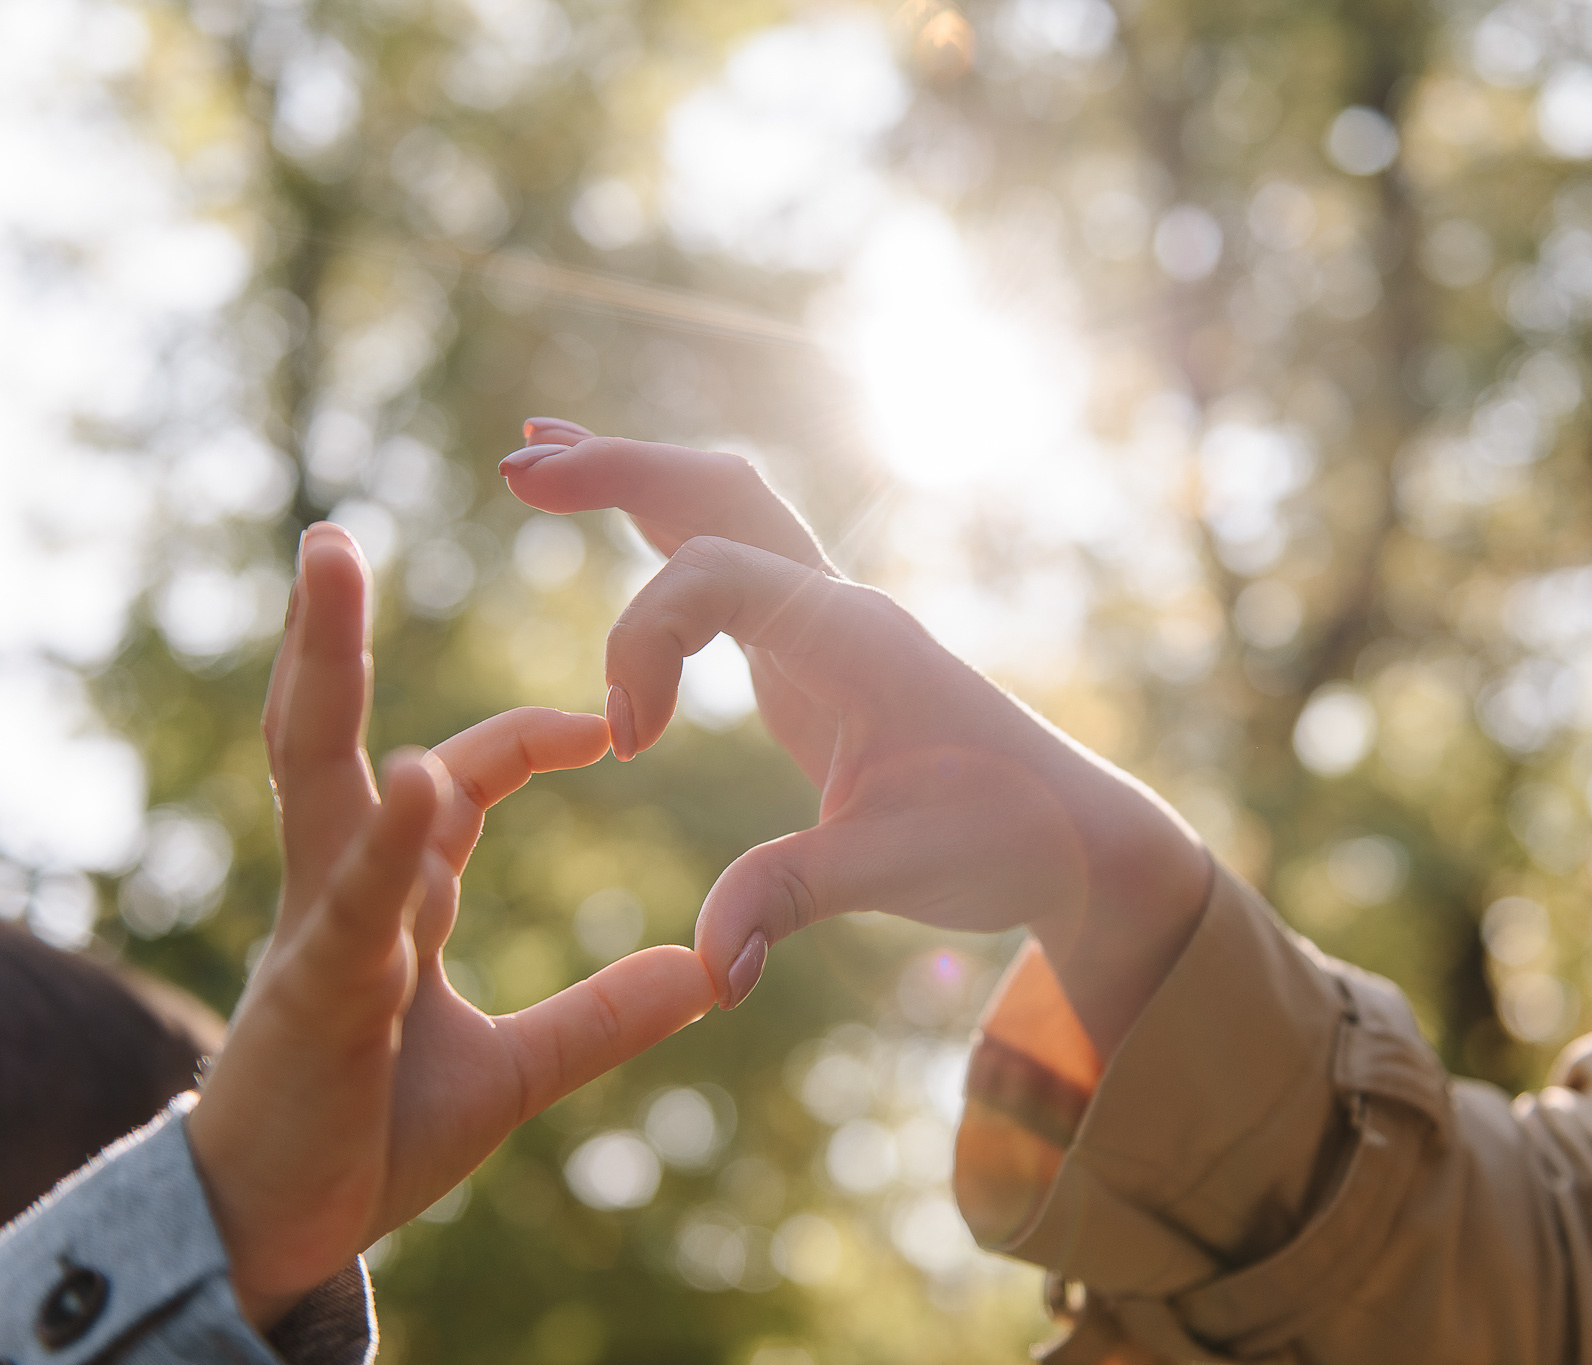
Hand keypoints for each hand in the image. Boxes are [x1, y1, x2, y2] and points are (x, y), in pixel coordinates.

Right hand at [186, 523, 714, 1328]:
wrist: (285, 1231)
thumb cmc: (368, 1131)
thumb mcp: (515, 1070)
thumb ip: (601, 1017)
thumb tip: (704, 976)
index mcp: (392, 891)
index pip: (463, 775)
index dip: (533, 734)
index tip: (615, 723)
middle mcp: (342, 883)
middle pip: (338, 728)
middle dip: (334, 629)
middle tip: (335, 530)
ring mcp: (318, 924)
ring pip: (318, 774)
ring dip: (323, 668)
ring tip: (331, 567)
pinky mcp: (314, 989)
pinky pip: (353, 899)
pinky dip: (389, 839)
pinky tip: (417, 779)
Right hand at [500, 420, 1210, 1058]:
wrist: (1074, 835)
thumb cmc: (1002, 838)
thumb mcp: (893, 871)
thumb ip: (793, 898)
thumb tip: (713, 970)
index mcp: (852, 637)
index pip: (714, 574)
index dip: (643, 643)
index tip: (629, 747)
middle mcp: (836, 607)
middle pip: (717, 493)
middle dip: (615, 470)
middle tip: (517, 464)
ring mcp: (826, 622)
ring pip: (726, 510)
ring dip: (636, 479)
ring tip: (539, 455)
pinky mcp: (816, 653)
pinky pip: (731, 564)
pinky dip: (666, 529)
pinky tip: (623, 521)